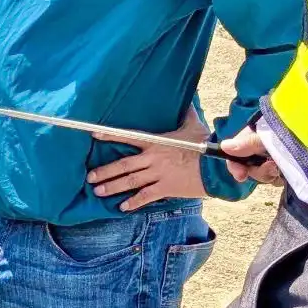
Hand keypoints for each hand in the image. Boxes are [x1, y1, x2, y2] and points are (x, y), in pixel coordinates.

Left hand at [87, 110, 208, 209]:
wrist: (218, 166)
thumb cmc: (205, 144)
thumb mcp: (194, 126)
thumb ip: (187, 114)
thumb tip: (188, 101)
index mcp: (156, 142)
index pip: (128, 136)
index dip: (110, 135)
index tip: (93, 135)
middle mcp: (153, 158)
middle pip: (123, 165)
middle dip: (105, 171)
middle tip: (90, 177)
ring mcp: (158, 174)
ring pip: (130, 181)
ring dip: (113, 186)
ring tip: (98, 191)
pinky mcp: (166, 188)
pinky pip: (146, 196)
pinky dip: (133, 202)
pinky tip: (122, 207)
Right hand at [215, 121, 284, 184]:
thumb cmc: (292, 133)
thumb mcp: (269, 136)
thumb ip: (248, 142)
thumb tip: (225, 146)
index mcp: (254, 135)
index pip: (235, 150)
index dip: (234, 163)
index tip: (240, 175)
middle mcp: (261, 147)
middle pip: (247, 165)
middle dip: (257, 171)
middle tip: (271, 169)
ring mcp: (272, 157)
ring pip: (261, 174)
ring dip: (269, 174)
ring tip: (282, 169)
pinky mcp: (284, 167)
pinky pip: (274, 178)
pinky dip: (279, 178)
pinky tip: (286, 173)